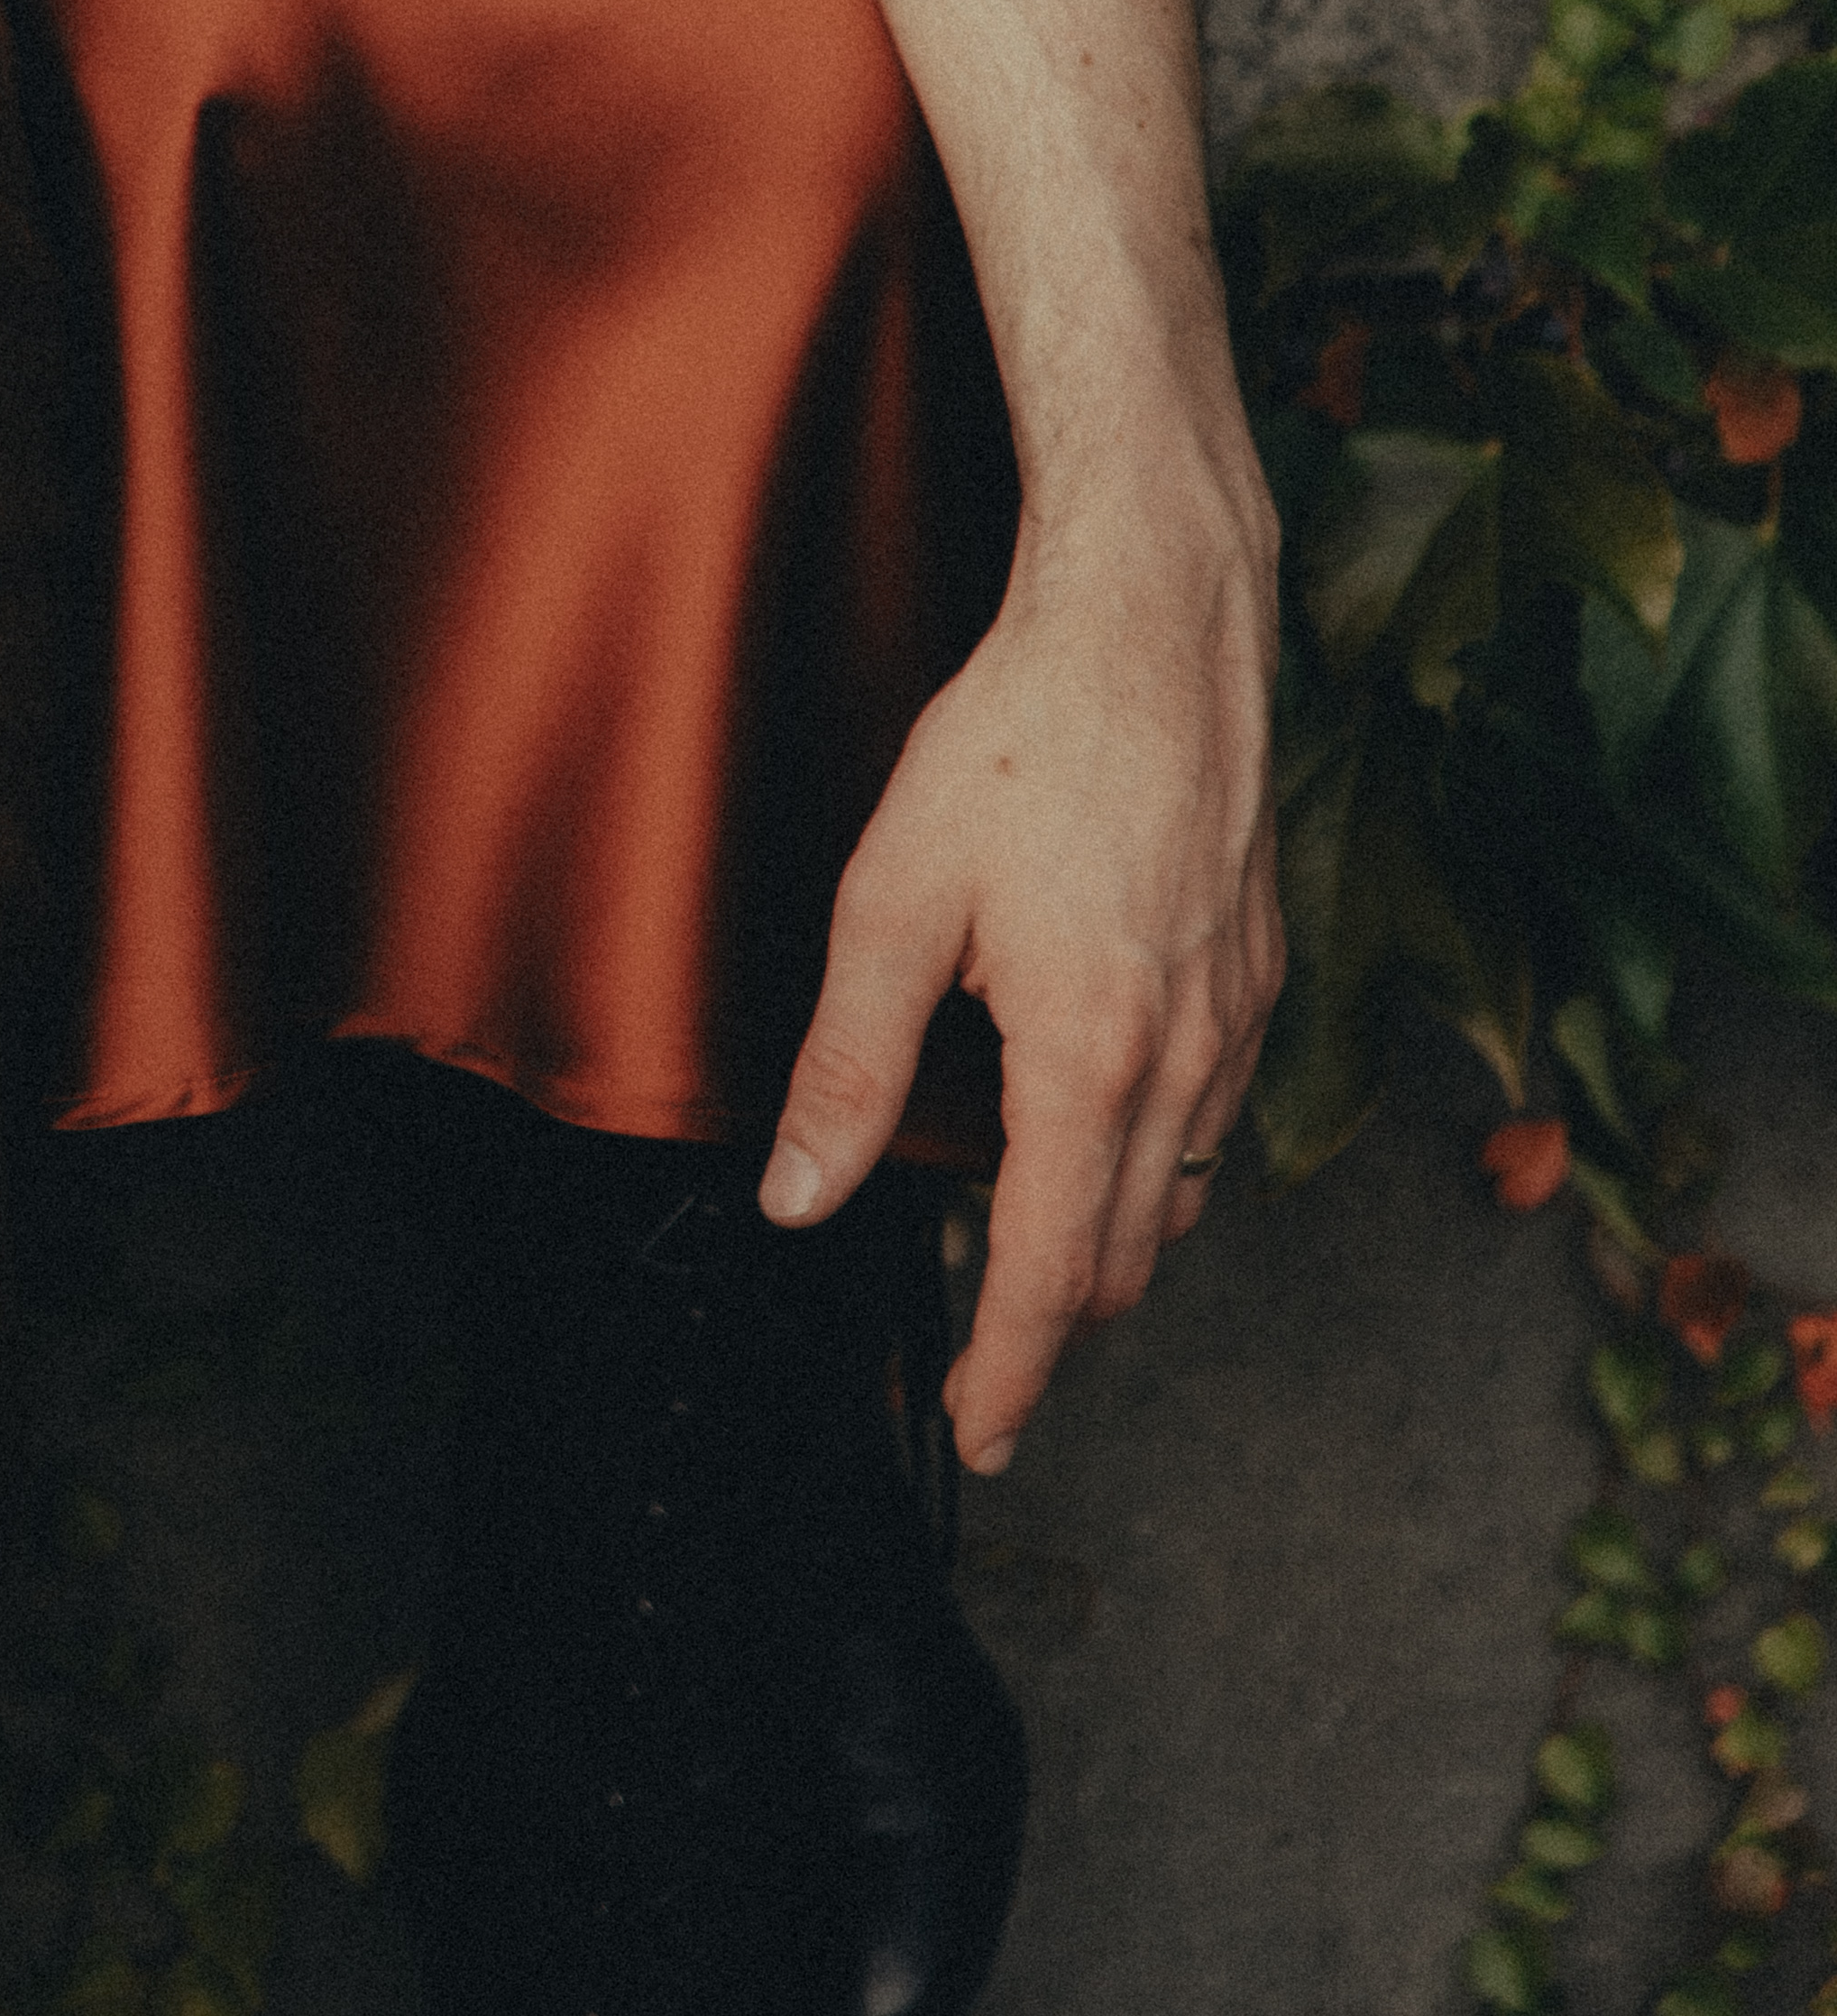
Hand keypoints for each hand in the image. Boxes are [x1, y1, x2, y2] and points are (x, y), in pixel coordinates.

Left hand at [757, 465, 1283, 1472]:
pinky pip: (1215, 1110)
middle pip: (1129, 1253)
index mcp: (1090, 1057)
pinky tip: (1103, 1111)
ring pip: (1182, 1189)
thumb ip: (849, 1059)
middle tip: (988, 1344)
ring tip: (1035, 1239)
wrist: (1157, 629)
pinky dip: (1160, 1148)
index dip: (1014, 1370)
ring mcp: (1238, 1017)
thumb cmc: (1021, 739)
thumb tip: (799, 1194)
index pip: (1054, 1271)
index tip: (982, 1432)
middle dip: (1060, 1315)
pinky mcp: (1262, 969)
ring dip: (1114, 1235)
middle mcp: (1185, 1058)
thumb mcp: (896, 895)